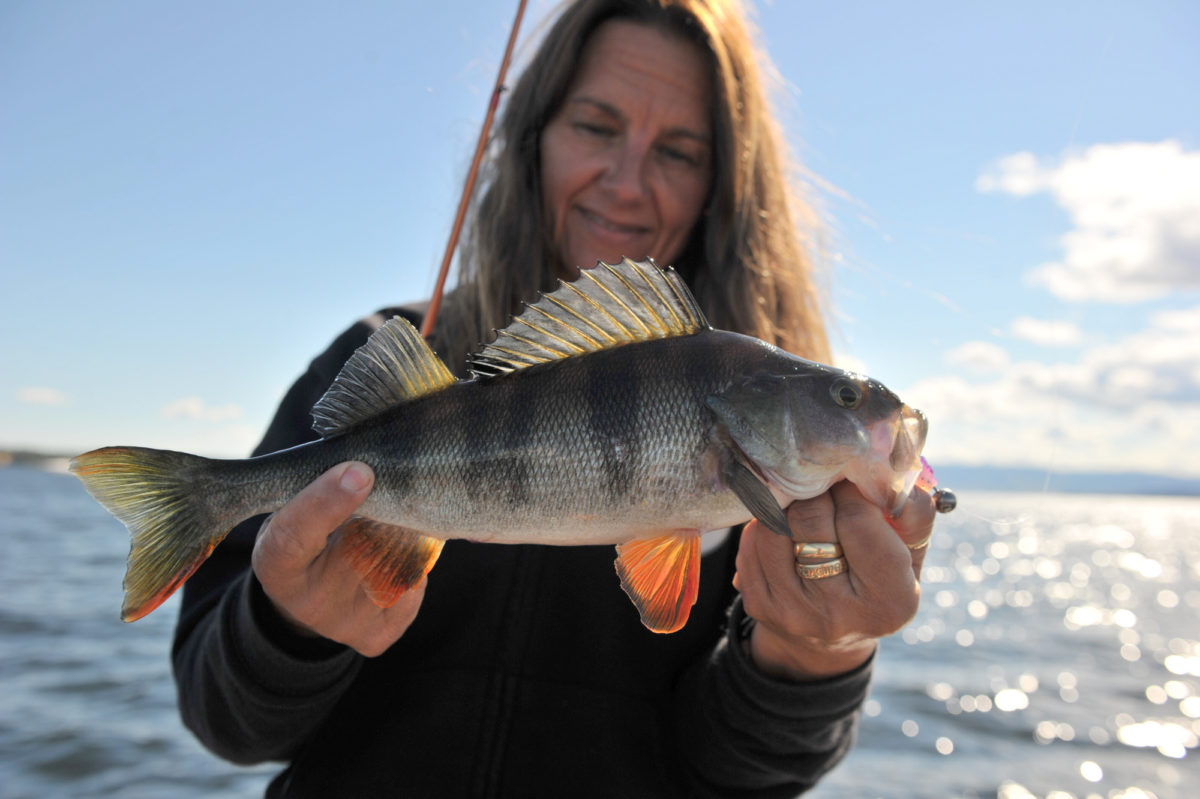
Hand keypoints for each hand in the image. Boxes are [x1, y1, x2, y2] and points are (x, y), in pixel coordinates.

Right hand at [251, 462, 425, 656]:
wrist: (310, 596)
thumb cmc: (306, 535)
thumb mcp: (294, 511)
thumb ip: (321, 492)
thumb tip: (365, 467)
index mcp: (276, 565)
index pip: (294, 535)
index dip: (326, 501)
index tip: (359, 472)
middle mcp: (308, 602)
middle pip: (362, 545)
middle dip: (386, 510)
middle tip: (385, 490)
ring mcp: (345, 624)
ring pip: (397, 562)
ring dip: (405, 534)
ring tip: (387, 526)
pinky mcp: (377, 635)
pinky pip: (415, 584)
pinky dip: (415, 562)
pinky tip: (397, 556)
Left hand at [733, 480, 935, 680]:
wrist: (830, 642)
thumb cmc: (877, 582)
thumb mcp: (910, 555)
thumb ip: (913, 514)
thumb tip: (895, 475)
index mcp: (889, 601)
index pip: (858, 522)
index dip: (851, 491)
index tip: (850, 480)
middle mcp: (839, 614)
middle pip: (809, 518)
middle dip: (816, 491)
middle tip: (824, 486)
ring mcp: (793, 613)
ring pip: (773, 525)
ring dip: (788, 504)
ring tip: (804, 504)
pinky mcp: (759, 606)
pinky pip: (751, 542)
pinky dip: (765, 525)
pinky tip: (784, 529)